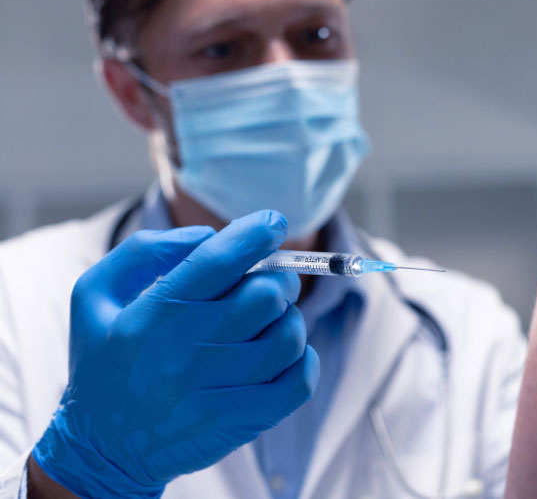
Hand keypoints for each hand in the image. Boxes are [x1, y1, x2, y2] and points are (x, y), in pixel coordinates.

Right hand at [32, 210, 320, 498]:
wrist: (102, 449)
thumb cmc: (106, 359)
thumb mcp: (95, 294)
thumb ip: (145, 251)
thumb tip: (208, 236)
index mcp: (152, 315)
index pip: (219, 261)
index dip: (257, 233)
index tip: (274, 222)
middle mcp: (184, 353)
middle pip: (266, 296)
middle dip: (278, 277)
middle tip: (270, 280)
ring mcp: (214, 392)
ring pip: (288, 337)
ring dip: (290, 319)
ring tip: (271, 321)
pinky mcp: (238, 424)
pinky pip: (299, 383)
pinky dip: (305, 361)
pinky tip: (287, 354)